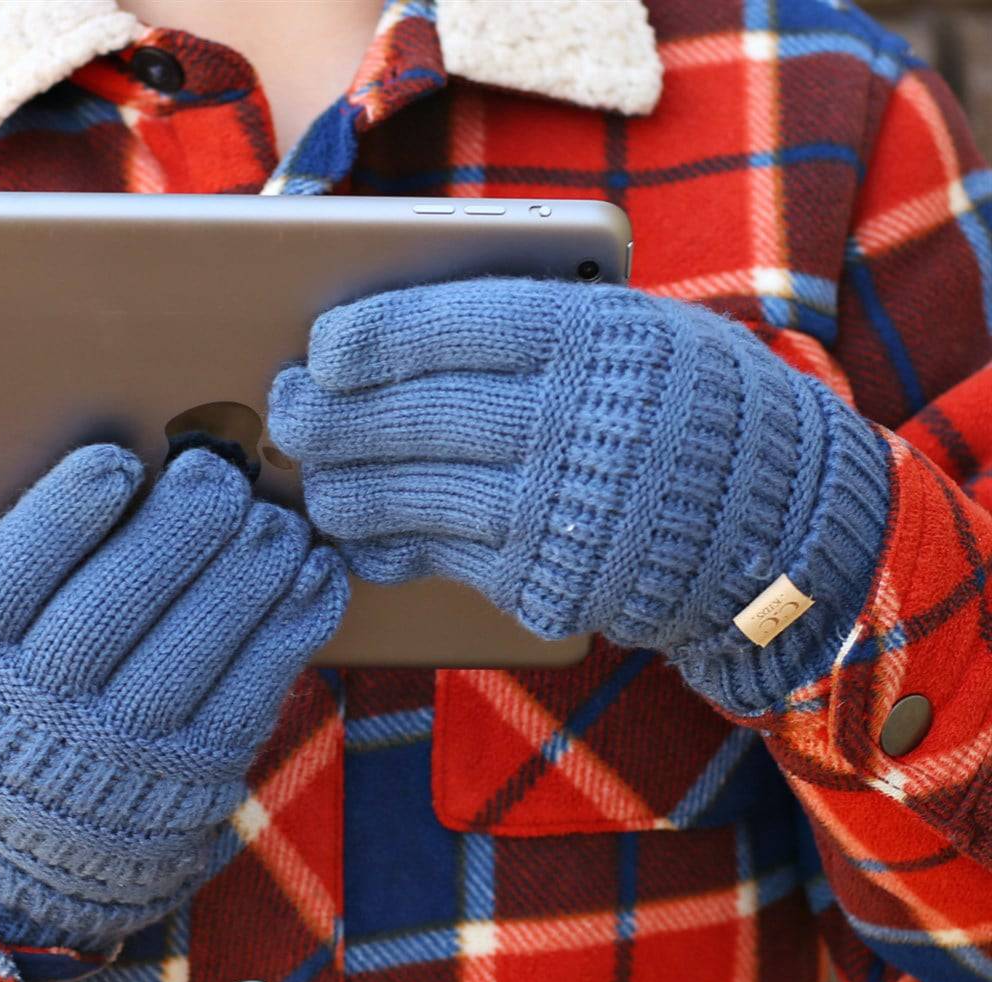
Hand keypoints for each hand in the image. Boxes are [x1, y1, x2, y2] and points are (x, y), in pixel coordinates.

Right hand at [0, 445, 347, 948]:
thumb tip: (131, 475)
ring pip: (191, 647)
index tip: (117, 461)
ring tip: (279, 521)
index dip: (64, 515)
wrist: (32, 849)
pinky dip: (295, 624)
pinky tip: (317, 572)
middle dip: (178, 530)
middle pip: (111, 606)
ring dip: (249, 572)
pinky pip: (255, 688)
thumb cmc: (12, 710)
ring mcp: (125, 748)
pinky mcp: (199, 770)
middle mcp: (42, 709)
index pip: (9, 577)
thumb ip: (26, 582)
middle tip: (221, 474)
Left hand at [269, 279, 888, 711]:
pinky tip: (359, 536)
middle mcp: (569, 425)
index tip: (321, 348)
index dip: (372, 338)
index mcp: (592, 341)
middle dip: (331, 416)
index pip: (452, 327)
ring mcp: (557, 512)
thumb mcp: (632, 332)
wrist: (771, 523)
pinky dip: (388, 547)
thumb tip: (397, 336)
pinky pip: (439, 559)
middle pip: (414, 415)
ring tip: (313, 478)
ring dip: (345, 488)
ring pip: (410, 494)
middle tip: (287, 410)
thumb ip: (531, 324)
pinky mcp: (544, 582)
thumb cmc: (687, 407)